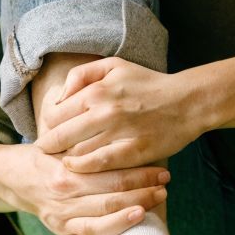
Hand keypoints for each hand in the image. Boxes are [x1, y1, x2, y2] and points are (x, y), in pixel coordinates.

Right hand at [0, 142, 168, 234]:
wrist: (8, 176)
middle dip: (141, 194)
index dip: (138, 174)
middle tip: (164, 187)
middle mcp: (63, 198)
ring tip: (148, 210)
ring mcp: (60, 218)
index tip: (161, 170)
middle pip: (109, 199)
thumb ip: (86, 143)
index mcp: (65, 173)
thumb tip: (123, 132)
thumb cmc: (40, 155)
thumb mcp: (59, 143)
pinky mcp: (58, 232)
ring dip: (125, 219)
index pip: (109, 175)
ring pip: (98, 223)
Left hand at [34, 57, 207, 173]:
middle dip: (48, 146)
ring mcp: (119, 133)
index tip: (47, 132)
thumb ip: (81, 75)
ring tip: (59, 160)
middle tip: (46, 152)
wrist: (188, 102)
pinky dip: (81, 167)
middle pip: (60, 136)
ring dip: (64, 158)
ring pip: (75, 152)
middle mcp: (104, 111)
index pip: (54, 114)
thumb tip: (59, 97)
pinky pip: (97, 164)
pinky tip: (76, 166)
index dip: (46, 126)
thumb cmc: (147, 83)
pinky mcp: (133, 152)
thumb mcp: (113, 66)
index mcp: (96, 90)